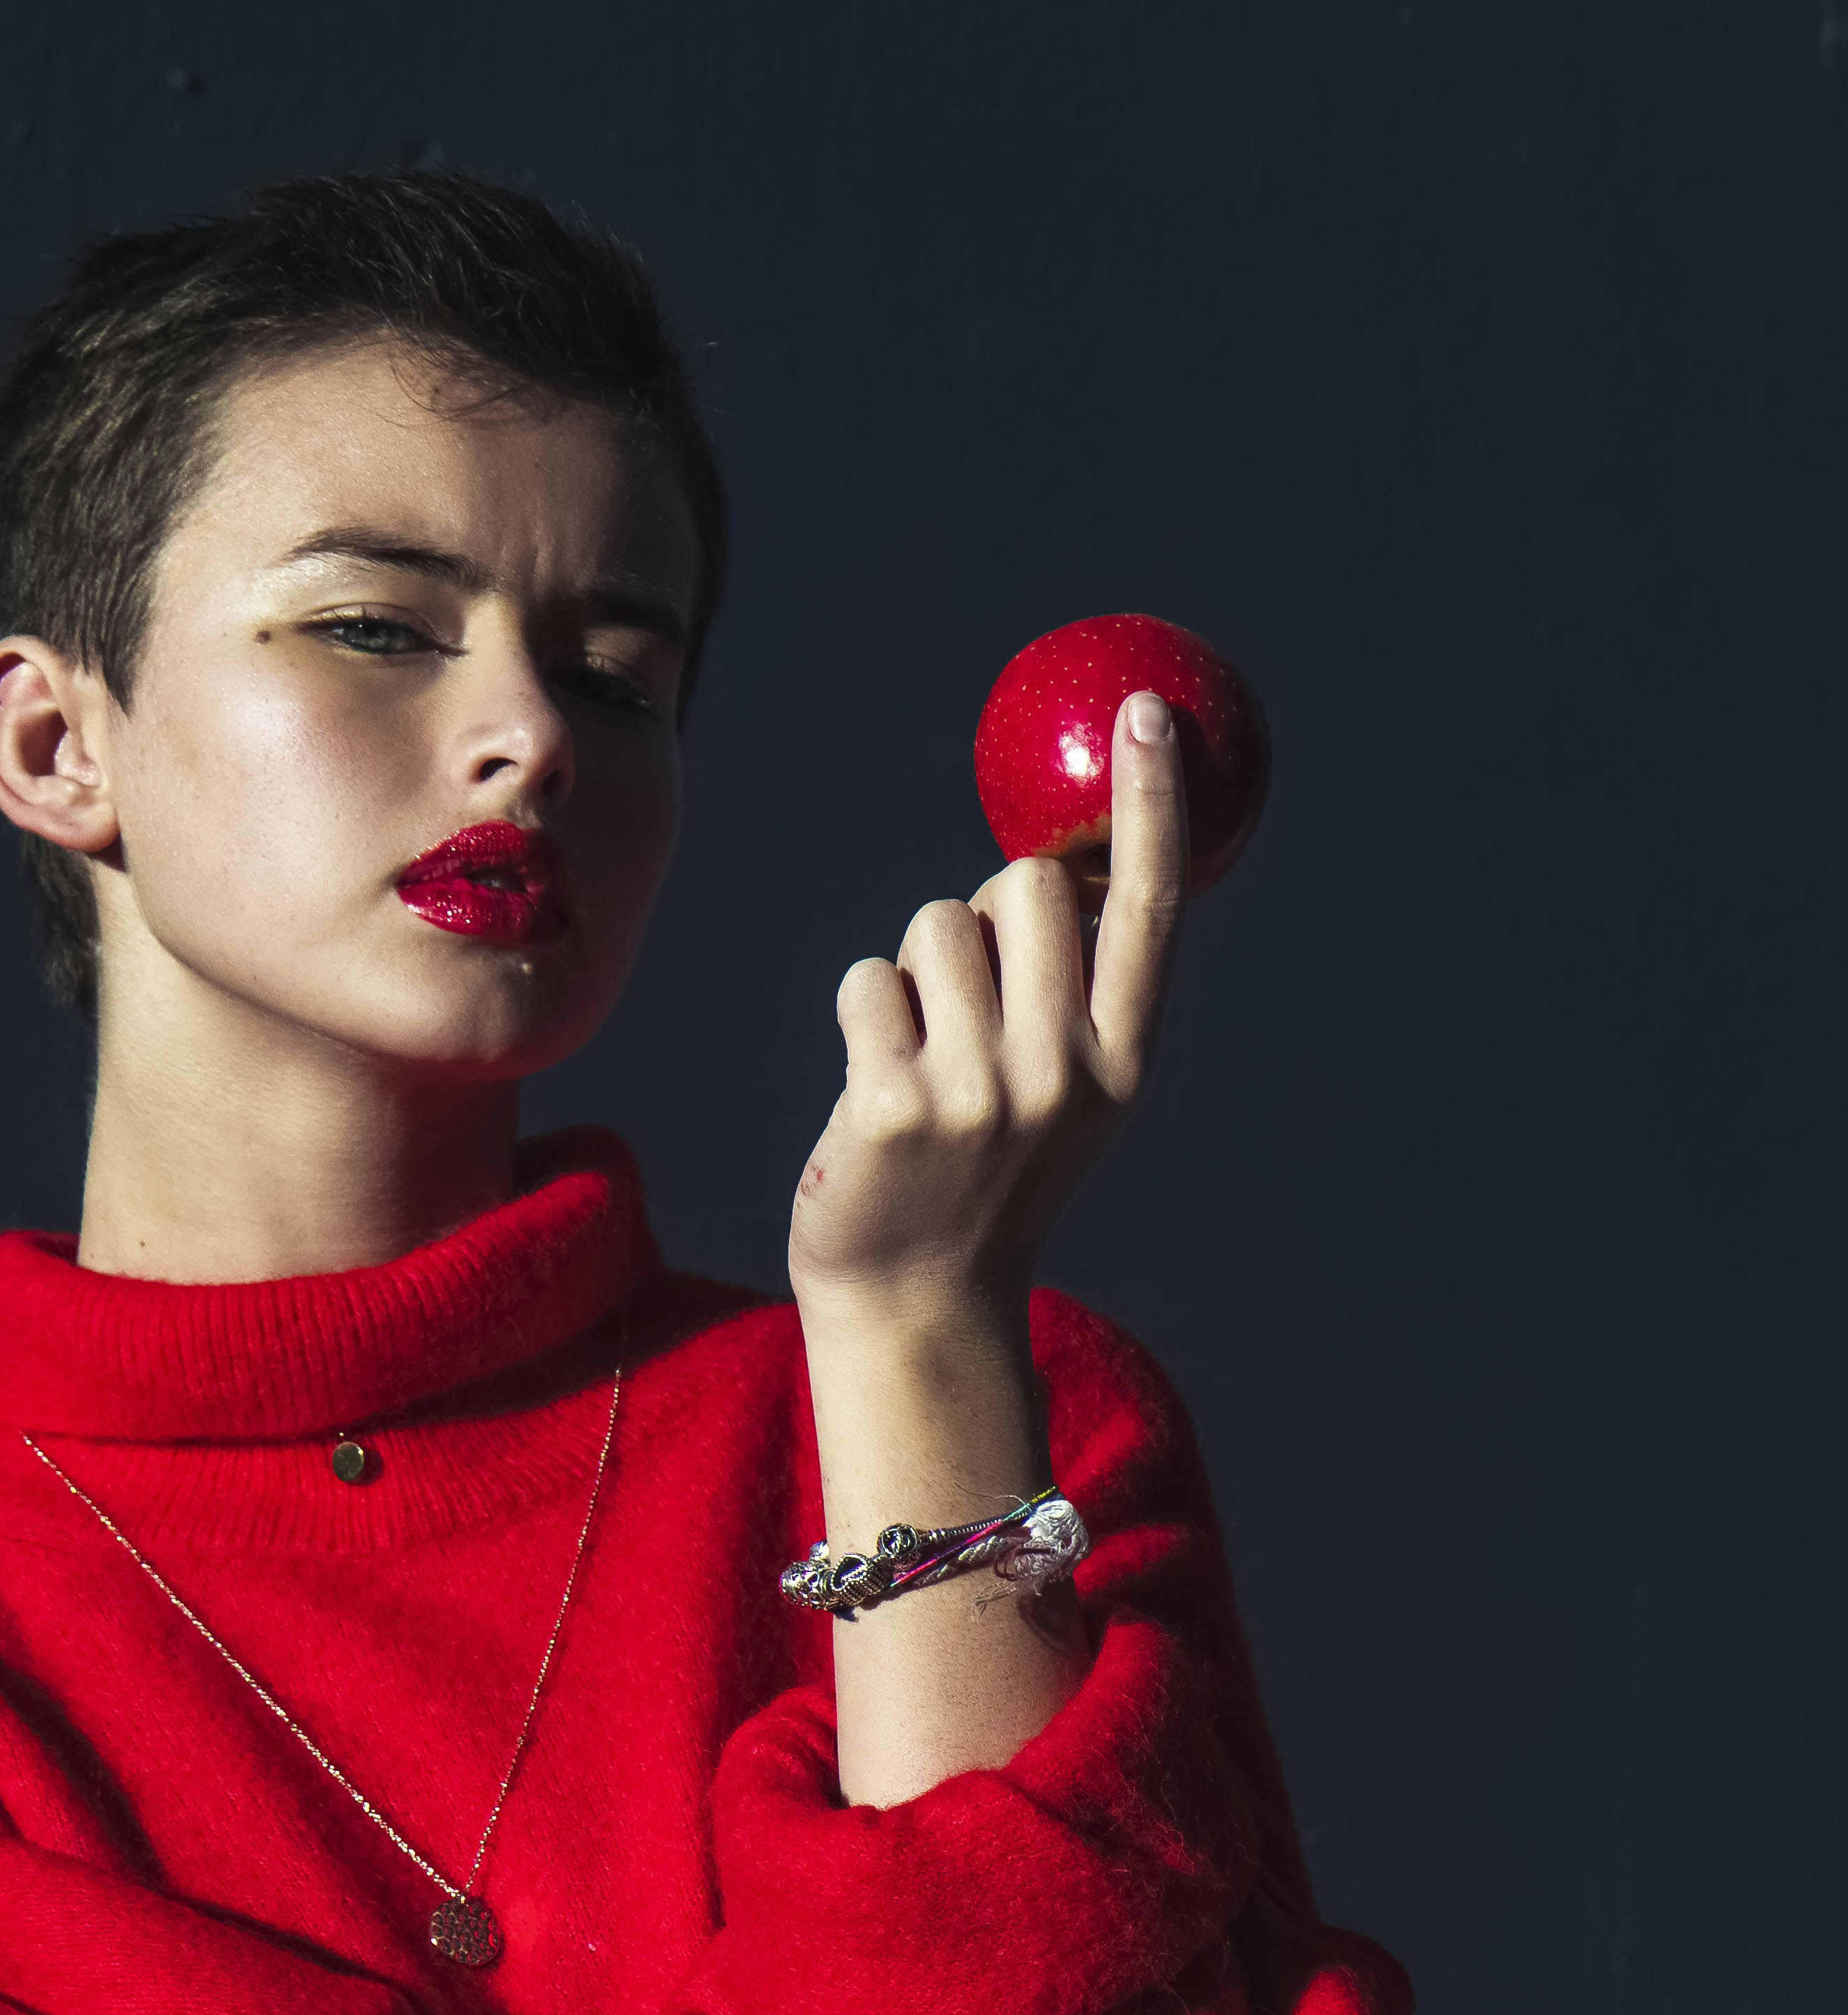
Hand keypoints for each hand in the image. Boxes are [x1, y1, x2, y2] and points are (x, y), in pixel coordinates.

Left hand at [787, 684, 1185, 1333]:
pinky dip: (863, 1016)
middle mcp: (1063, 1073)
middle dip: (986, 912)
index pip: (1148, 907)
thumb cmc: (989, 1176)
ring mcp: (977, 1091)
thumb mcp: (1064, 1093)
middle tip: (970, 1000)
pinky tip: (874, 1088)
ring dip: (916, 973)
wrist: (920, 1302)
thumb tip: (1051, 863)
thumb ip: (1072, 992)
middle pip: (1022, 887)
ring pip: (934, 926)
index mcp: (1124, 1064)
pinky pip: (866, 979)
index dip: (1152, 801)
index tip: (1143, 712)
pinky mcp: (889, 1105)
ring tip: (922, 1060)